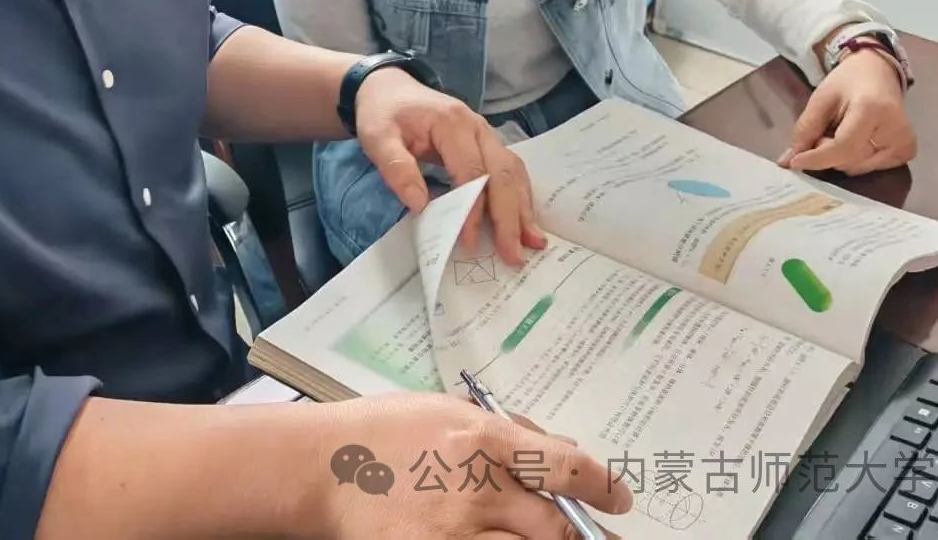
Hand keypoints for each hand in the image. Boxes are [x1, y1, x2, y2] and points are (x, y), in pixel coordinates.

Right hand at [305, 392, 631, 538]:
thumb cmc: (381, 432)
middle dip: (582, 535)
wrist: (319, 469)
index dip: (603, 486)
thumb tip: (553, 448)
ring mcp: (455, 532)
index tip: (617, 496)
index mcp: (484, 437)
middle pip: (555, 525)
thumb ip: (502, 429)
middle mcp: (477, 487)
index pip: (566, 467)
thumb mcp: (446, 410)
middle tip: (595, 537)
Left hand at [354, 68, 546, 265]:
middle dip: (510, 217)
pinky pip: (510, 170)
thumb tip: (420, 205)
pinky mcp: (487, 144)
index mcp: (453, 123)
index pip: (472, 171)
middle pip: (503, 173)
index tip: (469, 242)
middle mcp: (478, 127)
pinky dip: (519, 197)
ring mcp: (486, 135)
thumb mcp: (377, 137)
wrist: (389, 89)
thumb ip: (396, 167)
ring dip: (522, 208)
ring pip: (513, 172)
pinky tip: (525, 221)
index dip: (473, 209)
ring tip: (532, 242)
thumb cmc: (383, 114)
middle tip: (514, 254)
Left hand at [780, 50, 915, 174]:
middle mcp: (896, 130)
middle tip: (825, 131)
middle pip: (849, 160)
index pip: (844, 147)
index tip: (795, 163)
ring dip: (840, 157)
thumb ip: (805, 129)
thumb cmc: (848, 82)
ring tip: (841, 132)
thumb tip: (789, 162)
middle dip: (827, 153)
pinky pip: (871, 168)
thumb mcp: (821, 98)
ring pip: (858, 168)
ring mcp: (905, 143)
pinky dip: (855, 159)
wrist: (878, 72)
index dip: (818, 158)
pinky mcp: (907, 151)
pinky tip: (857, 139)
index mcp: (874, 109)